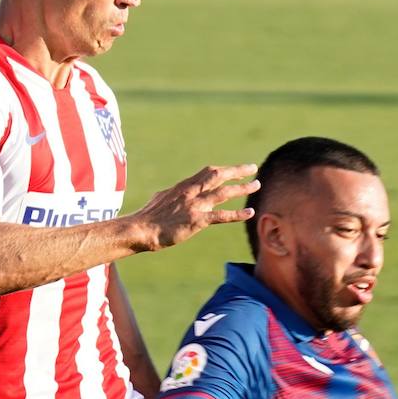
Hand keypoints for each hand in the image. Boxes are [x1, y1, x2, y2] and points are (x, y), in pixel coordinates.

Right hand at [133, 165, 259, 250]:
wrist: (141, 229)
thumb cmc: (148, 217)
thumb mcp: (160, 198)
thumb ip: (171, 194)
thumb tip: (168, 193)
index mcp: (184, 186)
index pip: (208, 172)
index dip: (224, 170)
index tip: (235, 170)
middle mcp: (191, 191)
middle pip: (219, 175)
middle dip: (237, 171)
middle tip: (252, 168)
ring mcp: (195, 205)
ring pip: (224, 192)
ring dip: (242, 188)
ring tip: (256, 185)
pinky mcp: (196, 220)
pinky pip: (221, 216)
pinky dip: (237, 214)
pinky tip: (249, 213)